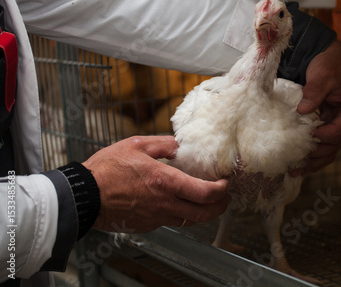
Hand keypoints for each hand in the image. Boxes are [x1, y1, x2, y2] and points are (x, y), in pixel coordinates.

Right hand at [82, 136, 230, 232]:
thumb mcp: (137, 145)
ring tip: (206, 203)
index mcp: (165, 182)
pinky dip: (181, 215)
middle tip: (225, 199)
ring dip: (202, 213)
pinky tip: (179, 205)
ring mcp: (156, 217)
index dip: (221, 191)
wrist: (85, 196)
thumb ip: (163, 144)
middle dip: (219, 207)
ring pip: (188, 221)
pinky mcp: (147, 225)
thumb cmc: (107, 169)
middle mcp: (164, 203)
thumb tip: (179, 144)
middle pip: (203, 213)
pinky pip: (171, 222)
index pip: (204, 193)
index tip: (225, 184)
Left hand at [293, 40, 340, 175]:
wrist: (323, 55)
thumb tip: (303, 110)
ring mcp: (337, 126)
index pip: (340, 131)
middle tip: (296, 163)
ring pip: (327, 150)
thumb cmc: (328, 62)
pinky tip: (297, 164)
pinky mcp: (326, 126)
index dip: (323, 136)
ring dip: (312, 162)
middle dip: (315, 156)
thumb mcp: (323, 74)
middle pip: (333, 145)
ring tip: (294, 171)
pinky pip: (320, 145)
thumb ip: (315, 91)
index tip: (307, 136)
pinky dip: (310, 155)